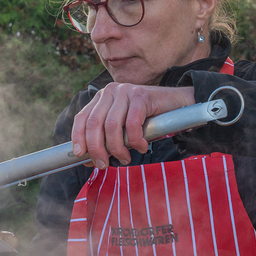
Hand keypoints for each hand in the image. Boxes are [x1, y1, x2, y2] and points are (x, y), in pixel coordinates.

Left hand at [71, 83, 195, 167]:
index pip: (82, 117)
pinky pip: (132, 124)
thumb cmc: (148, 120)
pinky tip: (141, 147)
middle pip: (94, 123)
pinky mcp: (141, 95)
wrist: (177, 104)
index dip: (78, 137)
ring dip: (116, 148)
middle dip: (97, 148)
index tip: (80, 155)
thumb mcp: (122, 128)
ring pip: (112, 126)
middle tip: (104, 164)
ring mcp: (125, 91)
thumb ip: (106, 139)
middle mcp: (110, 92)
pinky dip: (135, 141)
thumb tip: (86, 160)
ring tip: (125, 158)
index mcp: (101, 98)